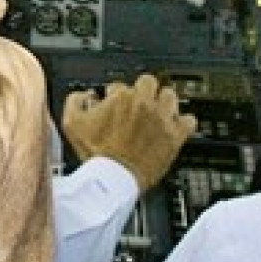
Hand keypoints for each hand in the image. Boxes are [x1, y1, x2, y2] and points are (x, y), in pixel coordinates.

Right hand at [60, 73, 196, 194]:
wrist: (114, 179)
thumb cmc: (95, 154)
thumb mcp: (71, 123)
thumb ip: (74, 101)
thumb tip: (85, 95)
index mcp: (121, 97)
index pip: (119, 84)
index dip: (114, 95)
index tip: (114, 105)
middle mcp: (144, 104)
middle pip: (148, 82)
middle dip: (142, 90)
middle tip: (138, 103)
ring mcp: (162, 119)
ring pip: (170, 96)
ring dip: (163, 102)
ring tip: (157, 112)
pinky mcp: (174, 136)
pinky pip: (189, 120)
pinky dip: (183, 122)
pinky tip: (175, 127)